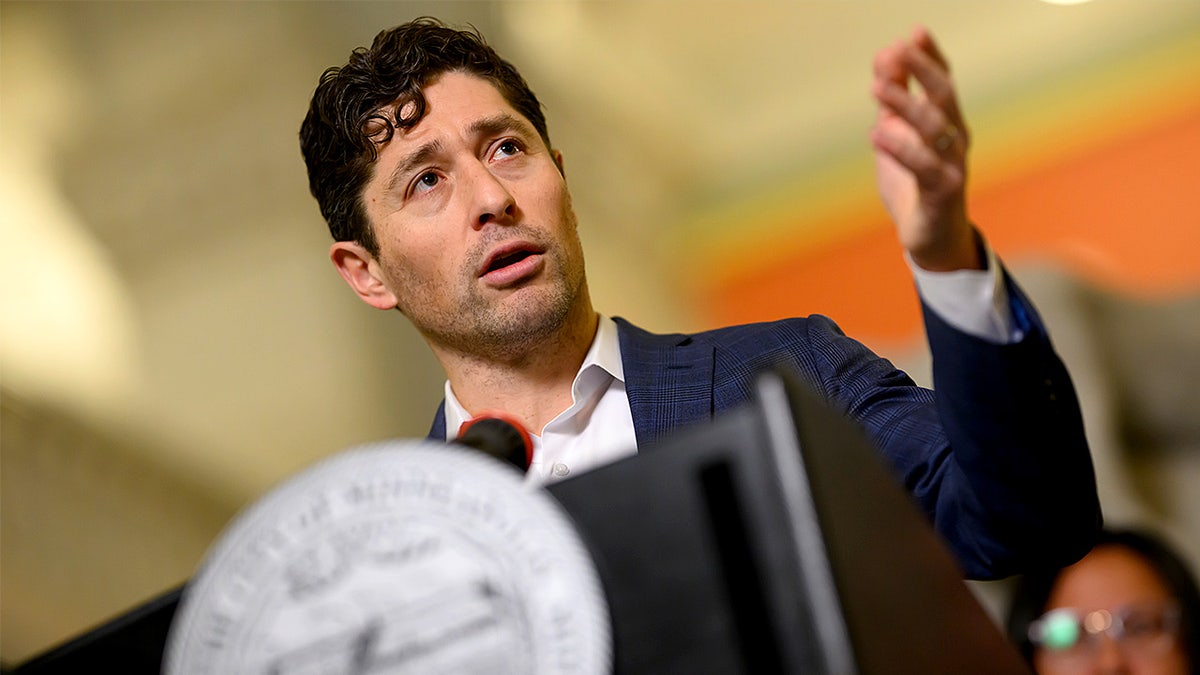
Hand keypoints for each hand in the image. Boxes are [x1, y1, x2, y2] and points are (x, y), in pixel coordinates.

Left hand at [870, 26, 980, 270]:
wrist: (932, 239)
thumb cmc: (914, 185)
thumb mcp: (898, 137)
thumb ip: (894, 101)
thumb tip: (886, 56)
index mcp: (947, 124)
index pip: (943, 82)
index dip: (931, 57)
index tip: (915, 33)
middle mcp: (955, 139)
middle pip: (944, 97)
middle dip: (924, 70)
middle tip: (900, 49)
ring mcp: (953, 165)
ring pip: (934, 128)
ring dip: (905, 105)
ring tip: (876, 87)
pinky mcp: (942, 192)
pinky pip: (924, 166)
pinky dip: (901, 149)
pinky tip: (876, 134)